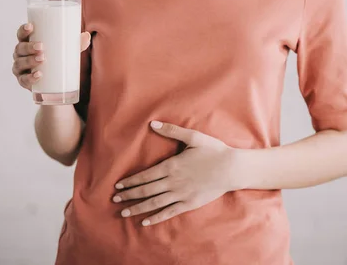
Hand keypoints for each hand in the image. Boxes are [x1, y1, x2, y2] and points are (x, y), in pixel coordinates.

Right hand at [12, 22, 90, 90]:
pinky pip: (24, 80)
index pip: (21, 34)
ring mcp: (20, 68)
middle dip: (29, 47)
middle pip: (20, 48)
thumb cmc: (57, 58)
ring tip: (42, 59)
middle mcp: (20, 55)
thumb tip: (87, 36)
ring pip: (20, 63)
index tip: (31, 26)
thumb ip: (76, 43)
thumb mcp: (66, 49)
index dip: (23, 30)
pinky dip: (30, 78)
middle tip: (42, 47)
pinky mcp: (24, 81)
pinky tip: (38, 75)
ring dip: (30, 60)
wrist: (54, 82)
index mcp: (28, 43)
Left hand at [112, 121, 235, 226]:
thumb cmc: (213, 150)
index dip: (131, 181)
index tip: (118, 186)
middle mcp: (173, 182)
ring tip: (124, 213)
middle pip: (146, 190)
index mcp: (172, 165)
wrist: (231, 168)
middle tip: (115, 199)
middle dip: (129, 195)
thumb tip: (153, 123)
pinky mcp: (189, 203)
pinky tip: (145, 221)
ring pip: (154, 203)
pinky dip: (156, 217)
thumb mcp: (193, 137)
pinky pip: (169, 212)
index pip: (146, 176)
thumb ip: (172, 131)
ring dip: (138, 208)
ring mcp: (181, 194)